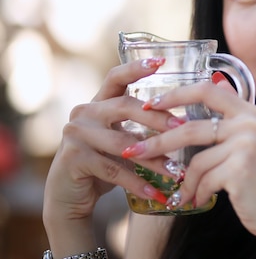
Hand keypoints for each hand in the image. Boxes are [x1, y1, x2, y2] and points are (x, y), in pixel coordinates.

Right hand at [43, 58, 178, 227]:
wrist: (69, 197)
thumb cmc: (103, 164)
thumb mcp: (121, 140)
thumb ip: (141, 127)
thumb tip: (183, 121)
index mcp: (97, 103)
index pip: (116, 78)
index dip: (136, 68)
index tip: (160, 61)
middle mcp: (83, 113)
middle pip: (125, 106)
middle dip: (157, 118)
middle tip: (183, 127)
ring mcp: (76, 135)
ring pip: (124, 144)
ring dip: (155, 159)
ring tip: (177, 171)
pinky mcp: (74, 159)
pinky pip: (115, 170)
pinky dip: (138, 183)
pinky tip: (157, 192)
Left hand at [127, 76, 255, 239]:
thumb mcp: (250, 141)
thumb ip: (232, 116)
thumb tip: (218, 82)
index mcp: (249, 112)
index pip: (207, 90)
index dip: (176, 94)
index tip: (151, 103)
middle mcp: (249, 124)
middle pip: (190, 128)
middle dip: (158, 142)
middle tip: (134, 150)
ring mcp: (246, 145)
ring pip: (195, 160)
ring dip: (185, 180)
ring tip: (184, 192)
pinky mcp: (240, 168)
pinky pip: (203, 179)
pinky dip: (197, 192)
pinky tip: (199, 200)